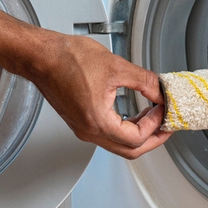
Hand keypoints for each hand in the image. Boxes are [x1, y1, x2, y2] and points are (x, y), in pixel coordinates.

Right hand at [23, 30, 170, 158]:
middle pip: (129, 150)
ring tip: (153, 117)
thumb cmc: (67, 59)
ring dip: (138, 134)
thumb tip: (160, 92)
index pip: (136, 138)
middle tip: (167, 127)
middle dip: (153, 139)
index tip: (163, 110)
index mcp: (97, 121)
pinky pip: (107, 135)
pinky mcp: (80, 122)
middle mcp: (88, 131)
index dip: (156, 125)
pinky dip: (124, 128)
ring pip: (118, 144)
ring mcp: (83, 128)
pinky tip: (134, 113)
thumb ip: (144, 81)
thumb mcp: (116, 66)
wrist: (41, 56)